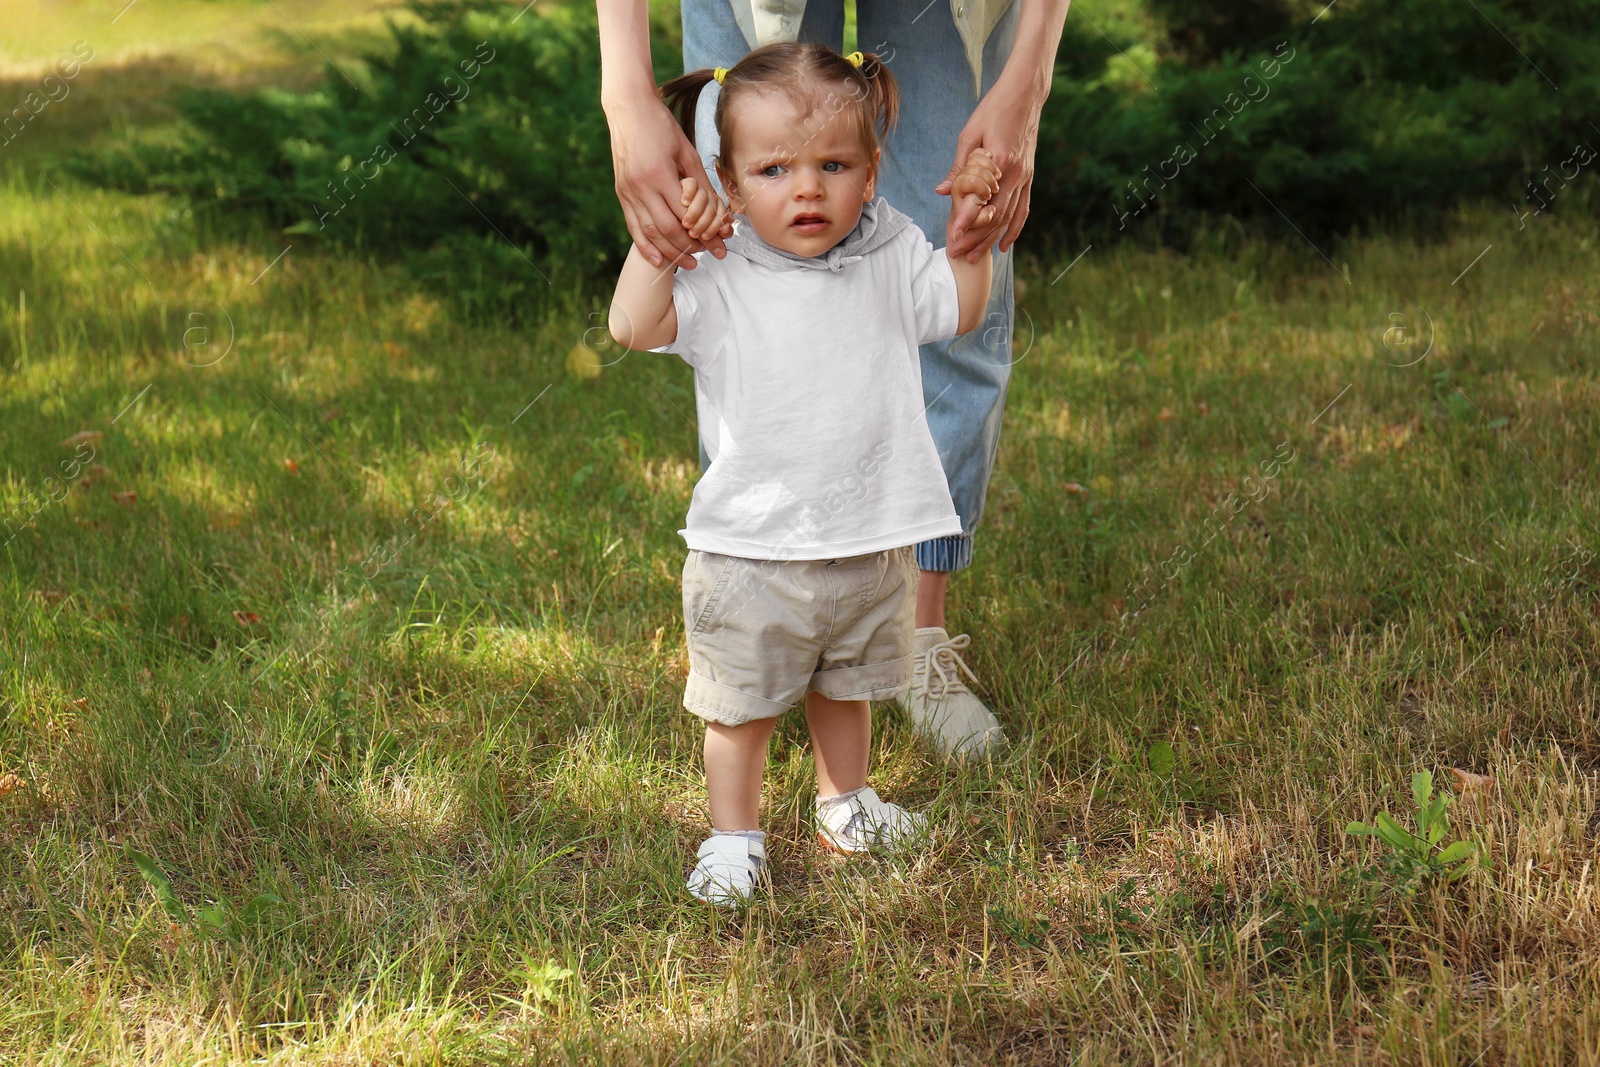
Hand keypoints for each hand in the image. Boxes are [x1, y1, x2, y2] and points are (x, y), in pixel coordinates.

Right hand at [607, 97, 729, 268]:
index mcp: (659, 173)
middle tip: (708, 256)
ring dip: (670, 252)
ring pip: (650, 232)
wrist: (629, 109)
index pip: (685, 213)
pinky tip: (658, 261)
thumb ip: (701, 183)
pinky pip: (633, 227)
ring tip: (689, 263)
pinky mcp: (621, 193)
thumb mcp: (687, 152)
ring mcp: (628, 191)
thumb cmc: (662, 127)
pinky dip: (646, 246)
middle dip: (690, 247)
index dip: (704, 232)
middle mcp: (641, 186)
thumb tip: (719, 211)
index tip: (719, 242)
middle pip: (668, 229)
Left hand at [936, 74, 1048, 260]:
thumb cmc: (993, 109)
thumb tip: (942, 192)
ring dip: (992, 239)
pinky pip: (1023, 208)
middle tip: (958, 254)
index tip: (952, 236)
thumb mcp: (969, 134)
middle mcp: (1017, 172)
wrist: (1025, 94)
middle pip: (996, 215)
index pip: (982, 199)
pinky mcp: (1030, 176)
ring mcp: (1026, 176)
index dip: (966, 220)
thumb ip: (959, 167)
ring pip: (1009, 216)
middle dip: (976, 238)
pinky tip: (1004, 244)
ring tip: (975, 256)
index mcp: (1000, 160)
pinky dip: (1015, 228)